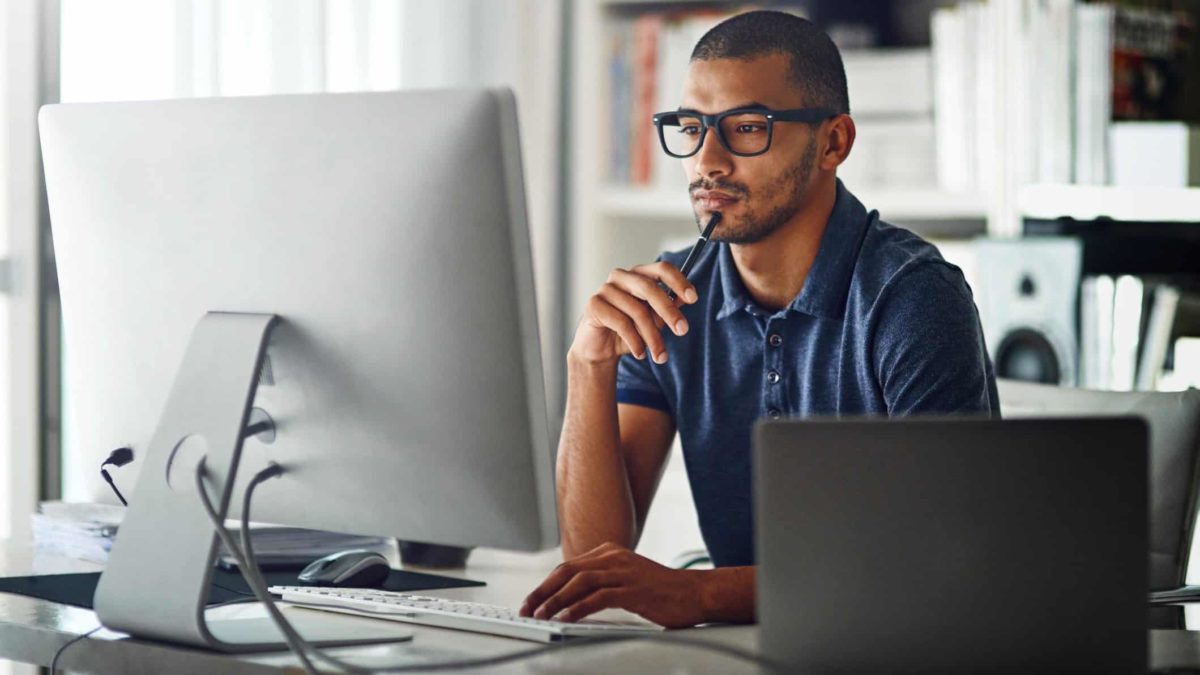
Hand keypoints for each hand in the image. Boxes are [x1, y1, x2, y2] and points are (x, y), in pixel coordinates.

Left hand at [519, 542, 706, 627]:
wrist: (695, 593)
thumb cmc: (661, 591)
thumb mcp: (626, 579)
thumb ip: (601, 583)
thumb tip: (571, 600)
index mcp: (609, 553)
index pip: (567, 567)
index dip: (545, 585)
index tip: (530, 602)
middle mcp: (613, 558)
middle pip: (567, 571)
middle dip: (542, 591)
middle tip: (526, 609)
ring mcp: (624, 572)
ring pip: (579, 583)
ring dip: (555, 600)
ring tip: (540, 615)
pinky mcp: (634, 590)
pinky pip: (599, 597)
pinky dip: (578, 608)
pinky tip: (566, 618)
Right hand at [570, 263, 697, 365]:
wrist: (601, 349)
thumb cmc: (630, 331)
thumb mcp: (654, 320)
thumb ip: (668, 308)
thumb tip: (684, 299)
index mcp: (639, 274)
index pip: (661, 269)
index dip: (679, 281)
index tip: (693, 298)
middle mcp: (621, 276)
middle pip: (649, 288)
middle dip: (669, 311)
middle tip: (683, 330)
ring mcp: (605, 289)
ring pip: (637, 310)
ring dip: (652, 337)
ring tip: (660, 356)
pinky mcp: (594, 305)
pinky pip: (621, 322)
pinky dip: (635, 341)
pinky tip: (640, 354)